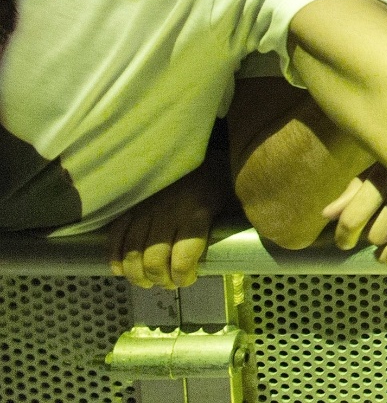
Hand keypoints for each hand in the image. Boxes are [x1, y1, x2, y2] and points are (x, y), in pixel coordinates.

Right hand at [106, 163, 223, 289]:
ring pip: (133, 253)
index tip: (187, 280)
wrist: (196, 146)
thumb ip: (223, 224)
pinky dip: (115, 256)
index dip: (183, 277)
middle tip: (166, 283)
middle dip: (160, 280)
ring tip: (146, 281)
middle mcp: (168, 215)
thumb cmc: (217, 175)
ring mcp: (146, 210)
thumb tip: (226, 254)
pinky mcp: (131, 206)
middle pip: (155, 261)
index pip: (184, 259)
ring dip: (138, 275)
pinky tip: (120, 269)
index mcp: (196, 214)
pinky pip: (117, 235)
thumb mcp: (228, 198)